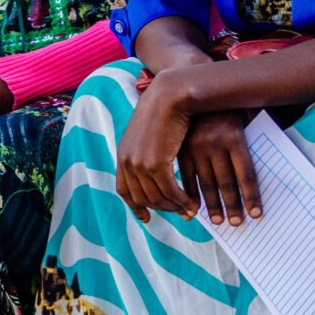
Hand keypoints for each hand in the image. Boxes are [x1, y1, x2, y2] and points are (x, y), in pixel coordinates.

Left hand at [116, 75, 196, 221]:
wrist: (169, 95)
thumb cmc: (165, 111)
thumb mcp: (150, 134)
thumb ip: (147, 152)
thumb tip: (153, 168)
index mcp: (123, 154)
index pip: (124, 189)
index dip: (135, 206)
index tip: (147, 218)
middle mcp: (127, 161)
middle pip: (141, 197)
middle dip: (161, 209)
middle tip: (180, 214)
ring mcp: (139, 164)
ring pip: (156, 197)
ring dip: (174, 207)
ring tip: (190, 210)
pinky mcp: (155, 164)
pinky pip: (169, 191)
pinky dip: (181, 201)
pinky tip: (192, 203)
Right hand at [178, 110, 260, 224]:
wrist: (194, 88)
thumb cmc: (228, 109)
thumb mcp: (243, 121)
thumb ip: (250, 146)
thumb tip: (268, 174)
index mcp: (233, 137)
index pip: (247, 174)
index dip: (252, 196)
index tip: (256, 214)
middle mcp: (213, 143)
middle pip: (226, 182)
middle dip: (232, 205)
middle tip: (237, 223)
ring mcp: (193, 147)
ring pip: (205, 183)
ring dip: (212, 204)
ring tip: (218, 220)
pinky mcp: (180, 149)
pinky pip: (186, 176)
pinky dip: (190, 192)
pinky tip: (195, 206)